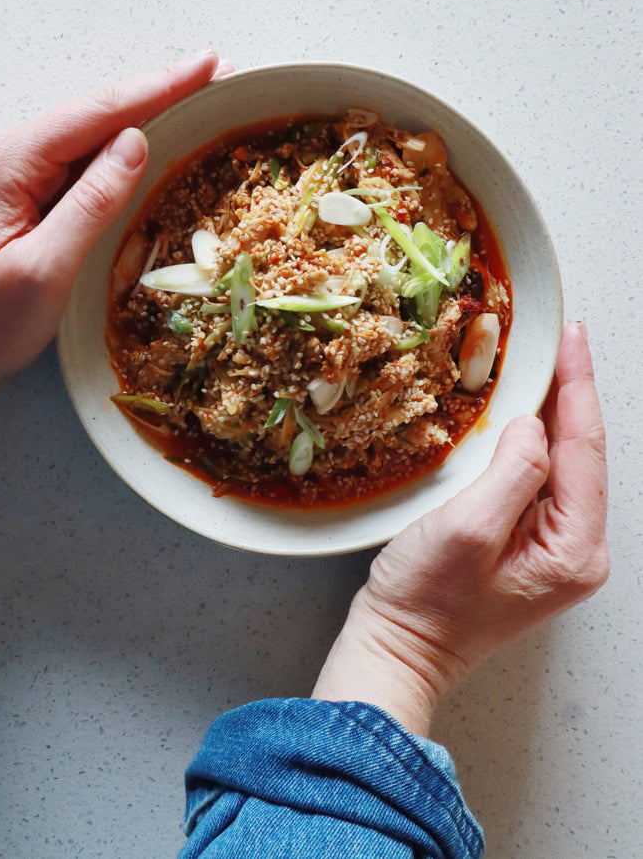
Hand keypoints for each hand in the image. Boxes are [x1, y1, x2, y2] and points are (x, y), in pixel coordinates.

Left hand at [0, 50, 228, 412]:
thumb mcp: (45, 269)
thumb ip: (91, 204)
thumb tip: (136, 145)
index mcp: (10, 163)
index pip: (97, 113)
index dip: (159, 87)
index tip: (208, 66)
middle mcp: (8, 154)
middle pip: (96, 111)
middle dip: (159, 91)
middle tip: (216, 74)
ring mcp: (13, 172)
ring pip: (90, 132)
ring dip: (144, 114)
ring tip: (195, 97)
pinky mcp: (21, 192)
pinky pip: (79, 157)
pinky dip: (121, 145)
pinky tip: (150, 137)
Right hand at [313, 322, 608, 734]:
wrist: (399, 649)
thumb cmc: (425, 601)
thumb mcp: (467, 528)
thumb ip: (513, 470)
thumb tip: (532, 426)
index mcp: (574, 549)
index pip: (585, 449)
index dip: (578, 386)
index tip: (571, 337)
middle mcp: (577, 550)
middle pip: (582, 454)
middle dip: (571, 394)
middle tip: (560, 339)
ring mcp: (555, 549)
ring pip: (564, 464)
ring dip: (553, 414)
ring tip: (545, 363)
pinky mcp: (530, 545)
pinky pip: (541, 481)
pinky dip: (533, 441)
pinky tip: (521, 413)